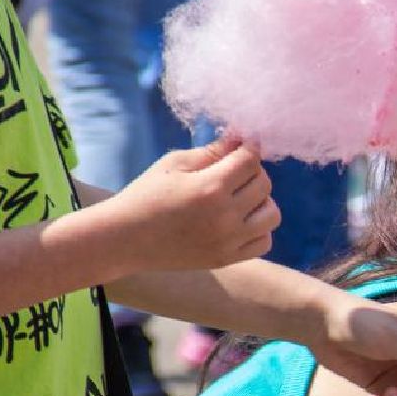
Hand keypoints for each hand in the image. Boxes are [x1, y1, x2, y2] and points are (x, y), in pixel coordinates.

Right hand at [106, 138, 278, 272]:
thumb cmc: (145, 195)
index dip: (249, 147)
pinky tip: (240, 220)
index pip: (250, 160)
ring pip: (271, 214)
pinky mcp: (227, 259)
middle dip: (253, 171)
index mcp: (210, 188)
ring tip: (240, 197)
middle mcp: (225, 216)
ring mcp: (229, 241)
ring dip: (261, 200)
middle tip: (234, 170)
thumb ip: (211, 151)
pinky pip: (264, 241)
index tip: (243, 144)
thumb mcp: (174, 164)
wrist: (125, 239)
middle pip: (264, 184)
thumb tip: (241, 136)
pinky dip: (259, 228)